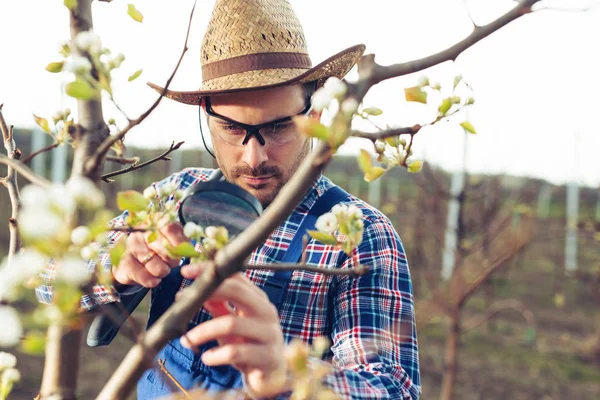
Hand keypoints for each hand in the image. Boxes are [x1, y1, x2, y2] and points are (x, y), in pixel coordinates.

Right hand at [112, 222, 188, 286]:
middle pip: (167, 251)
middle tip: (170, 262)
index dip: (181, 244)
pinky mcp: (125, 263)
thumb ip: (181, 241)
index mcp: (155, 221)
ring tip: (159, 267)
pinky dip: (153, 281)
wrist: (130, 260)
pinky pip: (146, 278)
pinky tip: (152, 277)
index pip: (171, 229)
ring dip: (163, 272)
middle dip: (173, 261)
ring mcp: (131, 246)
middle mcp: (141, 232)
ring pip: (158, 268)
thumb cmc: (156, 248)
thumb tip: (190, 251)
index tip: (183, 252)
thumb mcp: (171, 239)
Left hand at [179, 263, 288, 397]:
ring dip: (203, 331)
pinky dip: (216, 355)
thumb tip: (195, 290)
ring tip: (186, 339)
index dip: (210, 271)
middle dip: (207, 293)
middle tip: (182, 300)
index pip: (235, 277)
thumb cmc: (249, 345)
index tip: (186, 271)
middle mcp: (266, 311)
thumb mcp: (233, 324)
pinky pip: (236, 352)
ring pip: (231, 323)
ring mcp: (269, 333)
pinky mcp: (268, 356)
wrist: (272, 376)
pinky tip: (206, 358)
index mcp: (257, 299)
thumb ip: (218, 306)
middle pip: (236, 291)